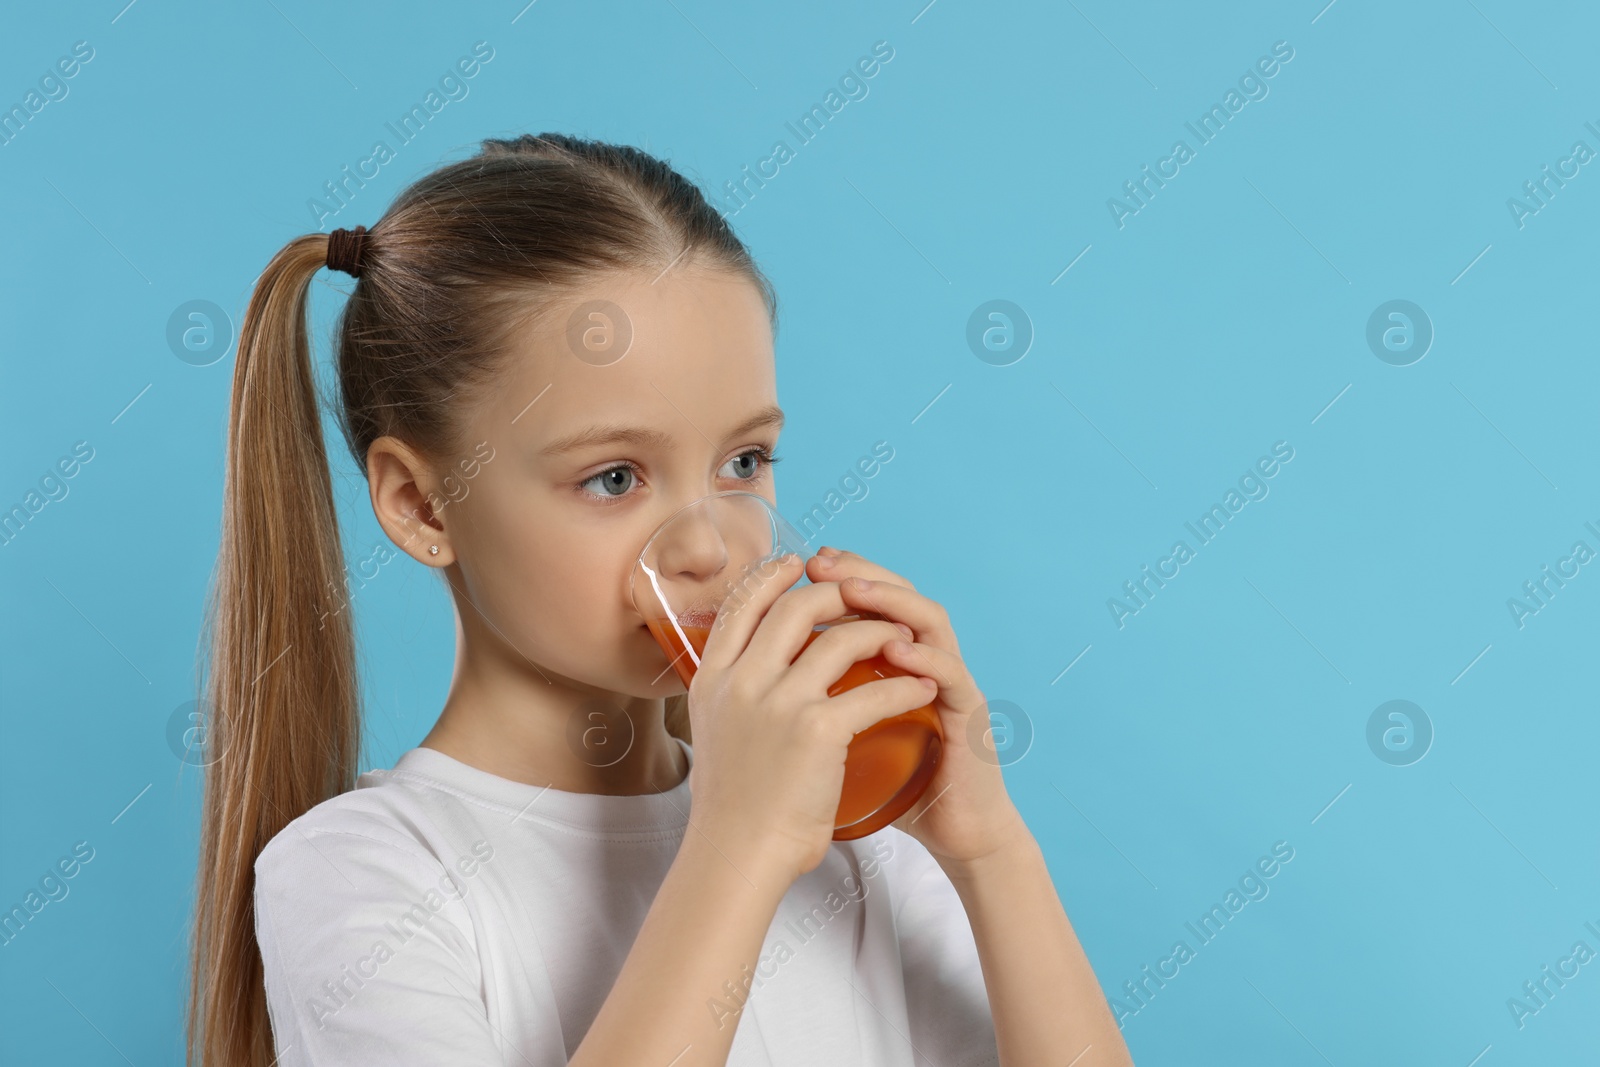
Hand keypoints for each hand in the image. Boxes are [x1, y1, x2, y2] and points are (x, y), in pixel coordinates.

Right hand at [684, 554, 942, 890]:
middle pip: (794, 608)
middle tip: (863, 594)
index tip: (799, 565)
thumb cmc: (731, 807)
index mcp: (712, 680)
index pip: (742, 606)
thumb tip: (746, 672)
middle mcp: (741, 682)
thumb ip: (730, 697)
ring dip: (880, 632)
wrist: (736, 854)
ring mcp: (778, 703)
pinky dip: (904, 685)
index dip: (772, 578)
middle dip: (836, 592)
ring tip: (904, 640)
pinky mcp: (816, 729)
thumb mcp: (713, 734)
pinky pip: (874, 691)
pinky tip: (921, 688)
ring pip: (840, 638)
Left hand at [807, 546, 1028, 867]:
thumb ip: (819, 706)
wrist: (953, 831)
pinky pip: (952, 674)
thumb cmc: (897, 787)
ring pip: (929, 621)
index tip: (797, 564)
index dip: (836, 576)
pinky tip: (897, 650)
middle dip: (858, 572)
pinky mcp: (970, 714)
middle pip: (898, 594)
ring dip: (892, 601)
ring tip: (855, 591)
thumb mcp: (846, 737)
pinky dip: (926, 657)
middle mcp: (926, 660)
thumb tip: (756, 690)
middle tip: (821, 562)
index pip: (869, 599)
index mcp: (895, 660)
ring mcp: (951, 682)